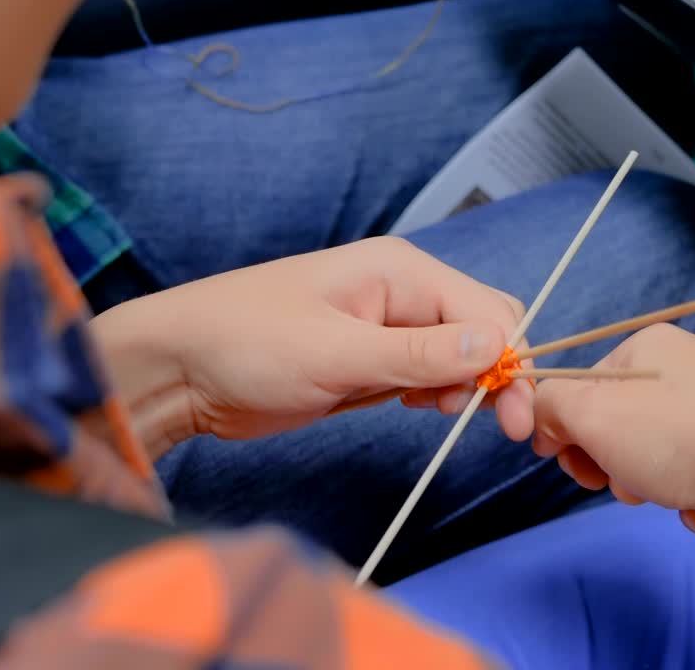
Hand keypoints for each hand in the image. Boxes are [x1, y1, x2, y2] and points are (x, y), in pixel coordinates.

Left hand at [91, 237, 532, 457]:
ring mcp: (386, 324)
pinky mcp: (369, 356)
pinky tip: (416, 406)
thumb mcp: (336, 353)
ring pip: (458, 353)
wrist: (177, 370)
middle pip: (481, 327)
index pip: (487, 311)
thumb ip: (419, 354)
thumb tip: (495, 346)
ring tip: (434, 411)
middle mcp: (401, 290)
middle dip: (493, 373)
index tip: (517, 421)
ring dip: (463, 386)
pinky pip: (426, 370)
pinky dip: (435, 391)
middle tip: (485, 425)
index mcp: (400, 270)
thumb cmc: (245, 345)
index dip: (510, 363)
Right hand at [532, 323, 694, 555]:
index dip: (566, 428)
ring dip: (651, 487)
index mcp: (648, 347)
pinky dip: (692, 502)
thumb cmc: (683, 435)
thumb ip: (550, 407)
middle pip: (617, 426)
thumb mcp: (592, 413)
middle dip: (611, 463)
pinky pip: (693, 485)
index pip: (582, 385)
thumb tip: (541, 416)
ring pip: (653, 462)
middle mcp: (685, 373)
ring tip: (673, 492)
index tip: (562, 458)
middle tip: (619, 478)